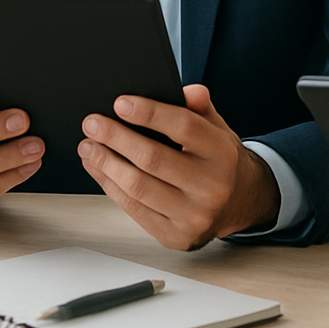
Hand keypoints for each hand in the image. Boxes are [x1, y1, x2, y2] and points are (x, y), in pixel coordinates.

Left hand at [78, 84, 278, 249]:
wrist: (240, 203)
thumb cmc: (220, 160)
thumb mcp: (217, 128)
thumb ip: (199, 107)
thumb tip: (186, 91)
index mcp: (223, 153)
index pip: (183, 127)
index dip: (149, 113)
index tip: (120, 103)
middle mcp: (212, 187)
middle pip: (153, 158)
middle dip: (116, 138)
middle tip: (92, 124)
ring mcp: (194, 215)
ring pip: (138, 187)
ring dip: (106, 163)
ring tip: (88, 146)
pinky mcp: (176, 236)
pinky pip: (134, 209)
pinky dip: (110, 186)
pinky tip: (99, 169)